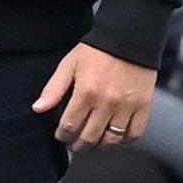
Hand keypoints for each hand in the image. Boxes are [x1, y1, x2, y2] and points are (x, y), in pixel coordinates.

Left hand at [32, 43, 154, 148]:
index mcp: (86, 92)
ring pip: (111, 140)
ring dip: (100, 145)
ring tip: (94, 141)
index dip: (63, 135)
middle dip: (78, 145)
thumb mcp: (70, 64)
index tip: (62, 135)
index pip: (70, 126)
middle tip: (75, 144)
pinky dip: (124, 140)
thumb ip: (53, 88)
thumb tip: (38, 108)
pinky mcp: (143, 106)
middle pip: (89, 138)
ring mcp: (126, 106)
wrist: (129, 36)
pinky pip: (134, 134)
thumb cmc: (98, 50)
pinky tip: (116, 136)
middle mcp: (107, 102)